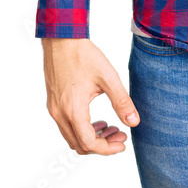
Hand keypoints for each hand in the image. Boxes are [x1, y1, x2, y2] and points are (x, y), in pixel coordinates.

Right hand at [41, 38, 138, 154]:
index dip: (107, 149)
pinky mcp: (53, 103)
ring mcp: (54, 110)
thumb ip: (121, 101)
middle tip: (120, 134)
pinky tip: (97, 119)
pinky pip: (66, 126)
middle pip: (80, 145)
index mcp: (73, 110)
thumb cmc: (84, 55)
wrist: (62, 39)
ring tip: (111, 127)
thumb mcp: (108, 77)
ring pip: (72, 137)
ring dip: (91, 138)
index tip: (122, 143)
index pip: (89, 143)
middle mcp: (60, 114)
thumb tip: (133, 122)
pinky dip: (82, 129)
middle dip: (102, 144)